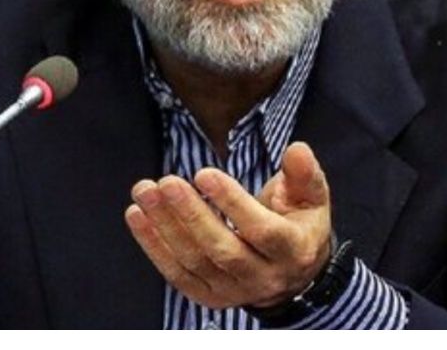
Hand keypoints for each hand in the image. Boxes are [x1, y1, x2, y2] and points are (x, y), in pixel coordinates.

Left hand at [123, 142, 332, 309]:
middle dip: (191, 214)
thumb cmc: (297, 223)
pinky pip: (177, 274)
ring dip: (165, 226)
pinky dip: (153, 246)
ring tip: (144, 191)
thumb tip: (297, 149)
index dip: (232, 202)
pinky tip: (136, 215)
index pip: (262, 231)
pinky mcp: (210, 297)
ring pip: (195, 262)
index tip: (203, 173)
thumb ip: (304, 175)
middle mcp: (264, 278)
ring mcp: (235, 291)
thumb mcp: (311, 198)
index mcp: (293, 251)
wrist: (292, 274)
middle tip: (165, 181)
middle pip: (223, 250)